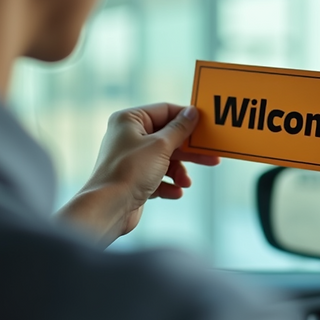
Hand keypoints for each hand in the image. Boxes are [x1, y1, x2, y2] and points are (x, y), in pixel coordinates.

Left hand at [57, 103, 218, 244]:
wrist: (109, 208)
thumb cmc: (129, 172)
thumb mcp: (160, 146)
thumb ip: (179, 129)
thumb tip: (192, 112)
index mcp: (130, 120)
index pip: (165, 110)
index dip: (187, 118)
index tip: (206, 127)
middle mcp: (128, 136)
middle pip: (168, 137)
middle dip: (189, 151)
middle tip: (211, 157)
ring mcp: (131, 158)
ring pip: (165, 159)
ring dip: (179, 171)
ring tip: (185, 182)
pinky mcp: (133, 178)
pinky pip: (157, 176)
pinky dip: (168, 184)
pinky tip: (175, 192)